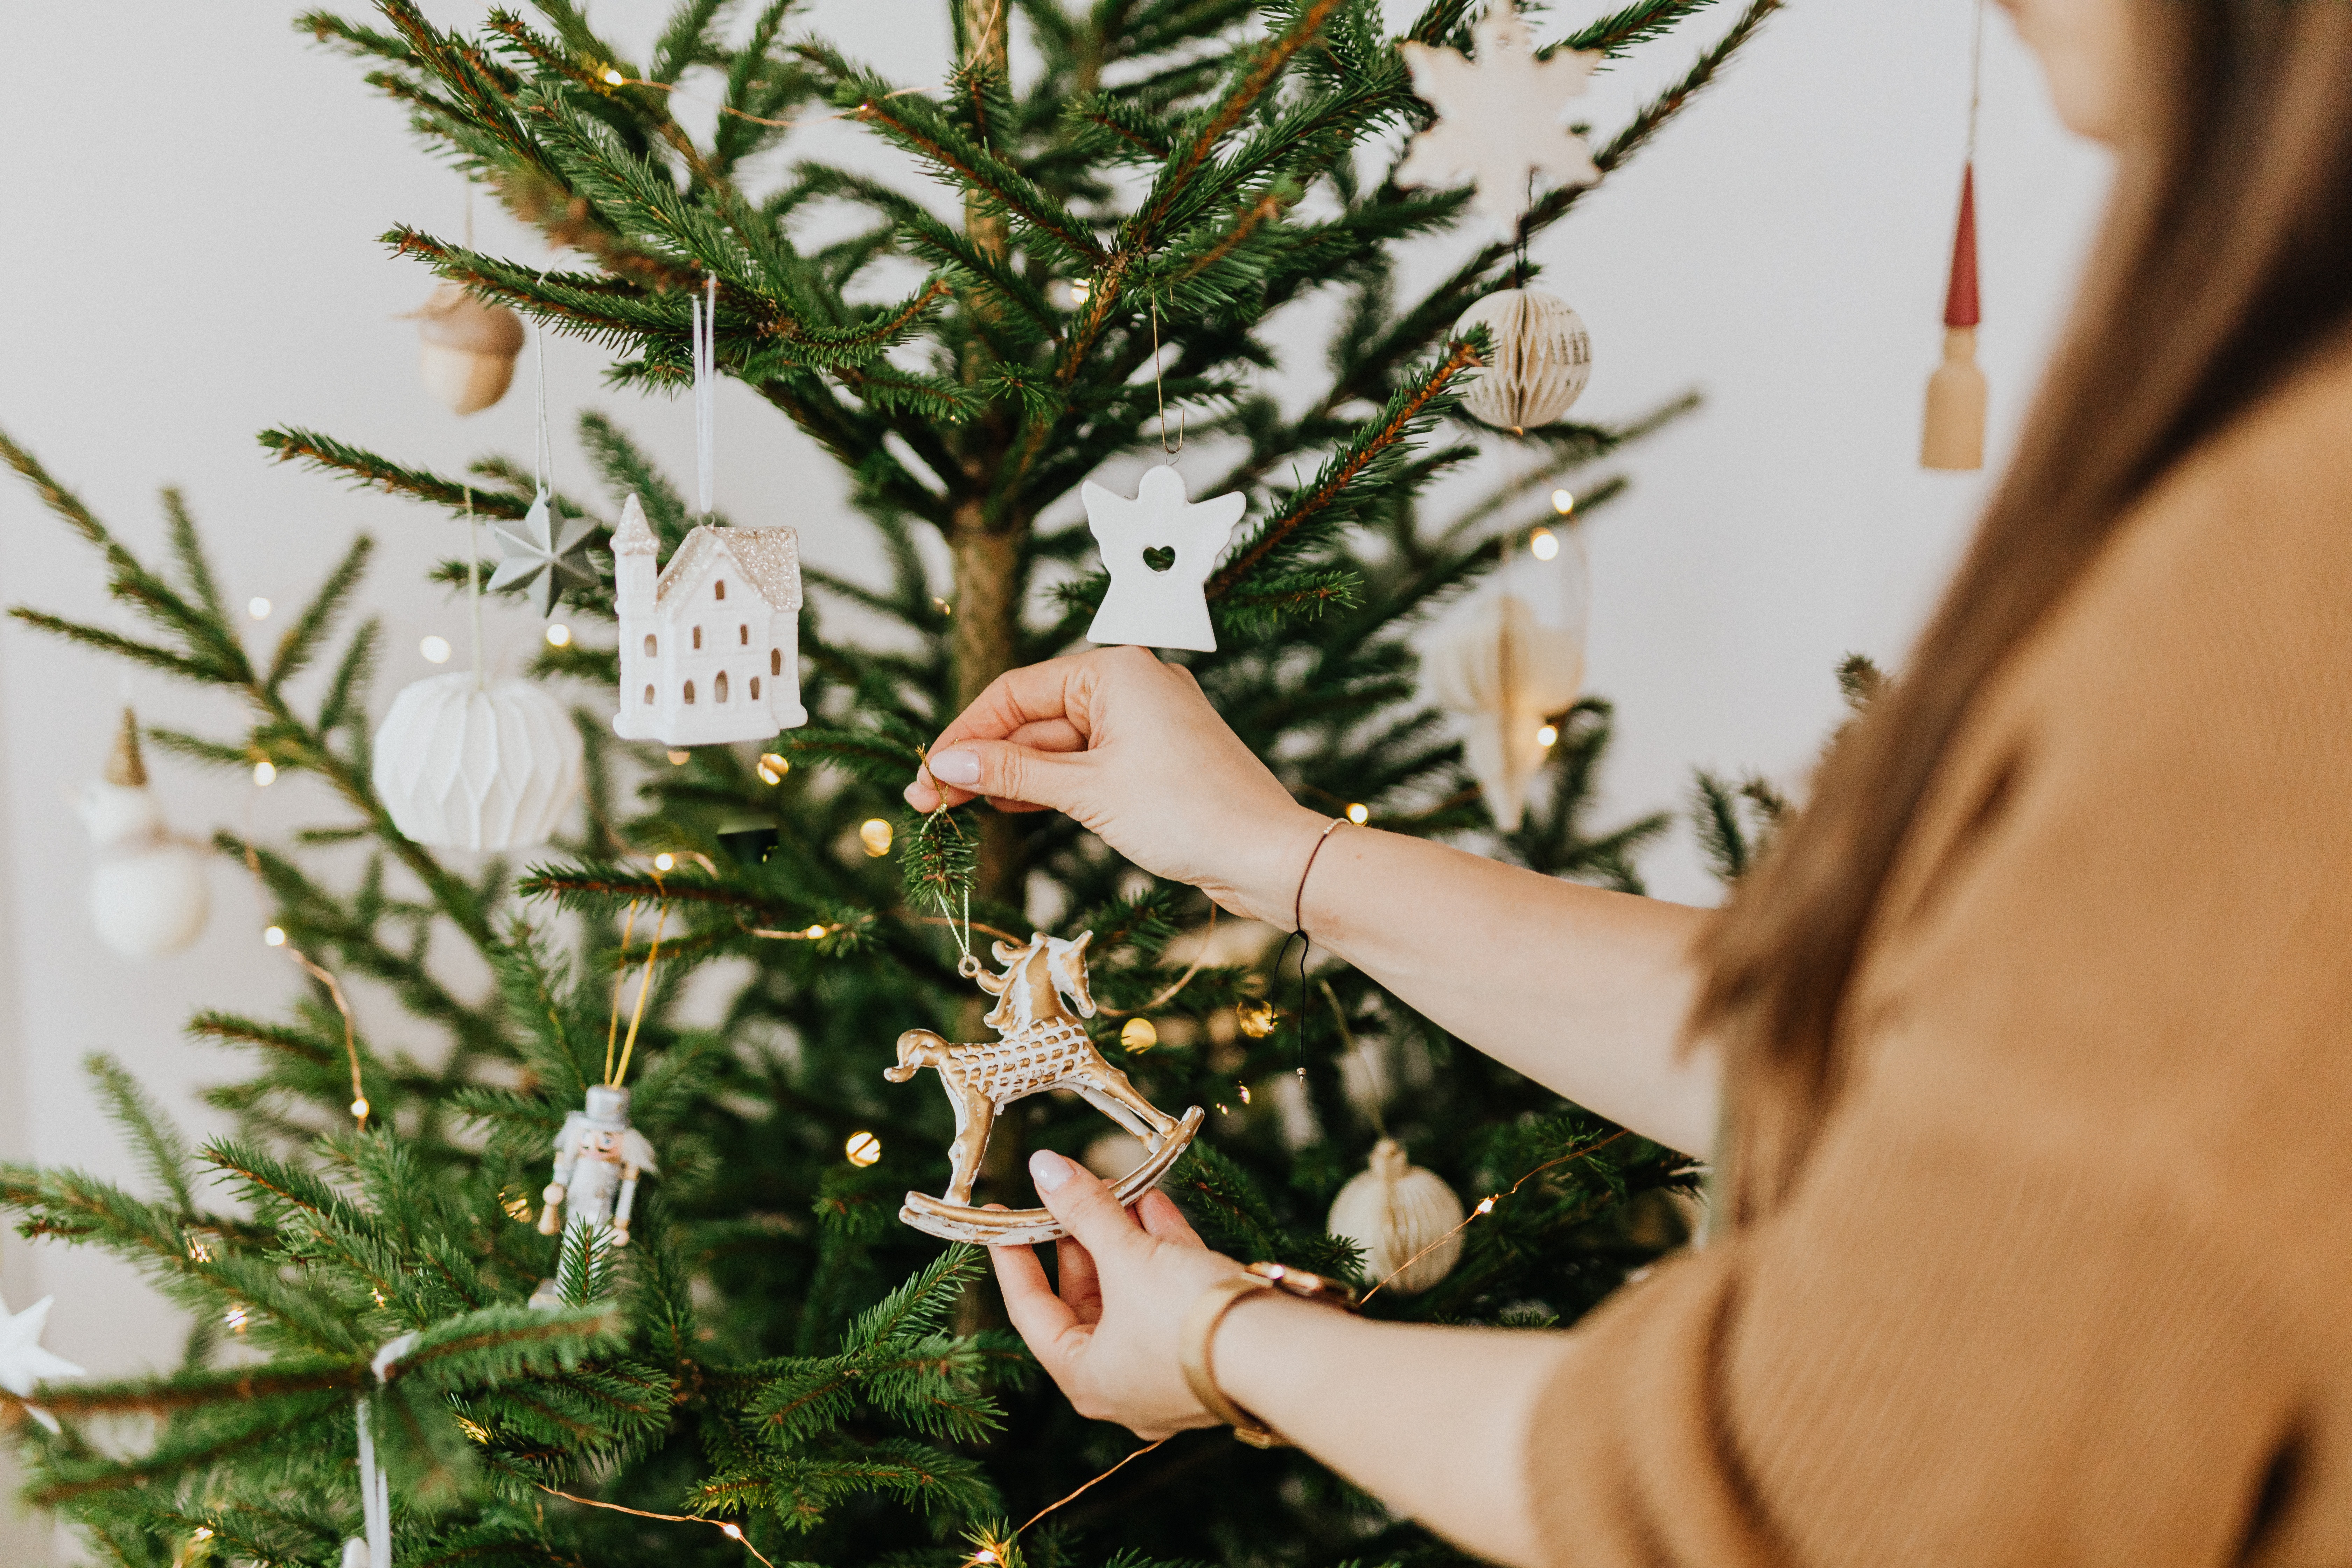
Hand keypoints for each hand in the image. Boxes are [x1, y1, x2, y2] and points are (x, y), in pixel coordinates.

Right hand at [903, 647, 1327, 926]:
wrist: (1269, 856)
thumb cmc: (1188, 813)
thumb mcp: (1087, 791)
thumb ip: (1014, 774)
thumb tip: (946, 764)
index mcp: (1116, 671)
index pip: (1015, 692)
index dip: (964, 734)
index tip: (925, 775)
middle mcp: (1131, 684)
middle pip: (1032, 717)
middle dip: (980, 761)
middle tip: (927, 803)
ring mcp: (1145, 722)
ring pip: (1057, 745)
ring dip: (1009, 777)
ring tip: (954, 811)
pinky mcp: (1154, 759)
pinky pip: (1086, 763)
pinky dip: (1048, 785)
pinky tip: (1007, 809)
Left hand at [989, 1149, 1247, 1437]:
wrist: (1281, 1353)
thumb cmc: (1187, 1318)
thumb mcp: (1127, 1256)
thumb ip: (1084, 1210)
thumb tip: (1044, 1166)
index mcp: (1087, 1378)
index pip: (1032, 1311)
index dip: (1014, 1258)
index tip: (1002, 1218)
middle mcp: (1124, 1382)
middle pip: (1087, 1300)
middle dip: (1082, 1239)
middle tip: (1073, 1192)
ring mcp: (1169, 1367)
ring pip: (1133, 1293)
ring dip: (1124, 1237)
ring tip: (1116, 1187)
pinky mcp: (1209, 1345)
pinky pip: (1172, 1294)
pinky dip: (1162, 1250)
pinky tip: (1156, 1205)